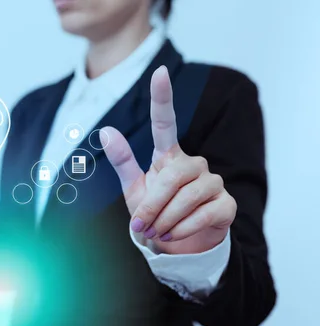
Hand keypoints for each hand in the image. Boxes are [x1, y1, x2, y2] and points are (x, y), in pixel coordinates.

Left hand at [102, 65, 235, 254]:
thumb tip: (105, 130)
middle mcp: (193, 164)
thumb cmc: (155, 213)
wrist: (177, 246)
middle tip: (141, 225)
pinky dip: (183, 229)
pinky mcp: (226, 204)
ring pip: (187, 197)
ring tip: (157, 232)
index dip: (162, 98)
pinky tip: (174, 235)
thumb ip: (123, 161)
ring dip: (166, 220)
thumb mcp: (134, 188)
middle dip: (152, 205)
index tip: (159, 72)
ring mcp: (213, 182)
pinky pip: (204, 214)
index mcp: (168, 156)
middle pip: (171, 177)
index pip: (165, 123)